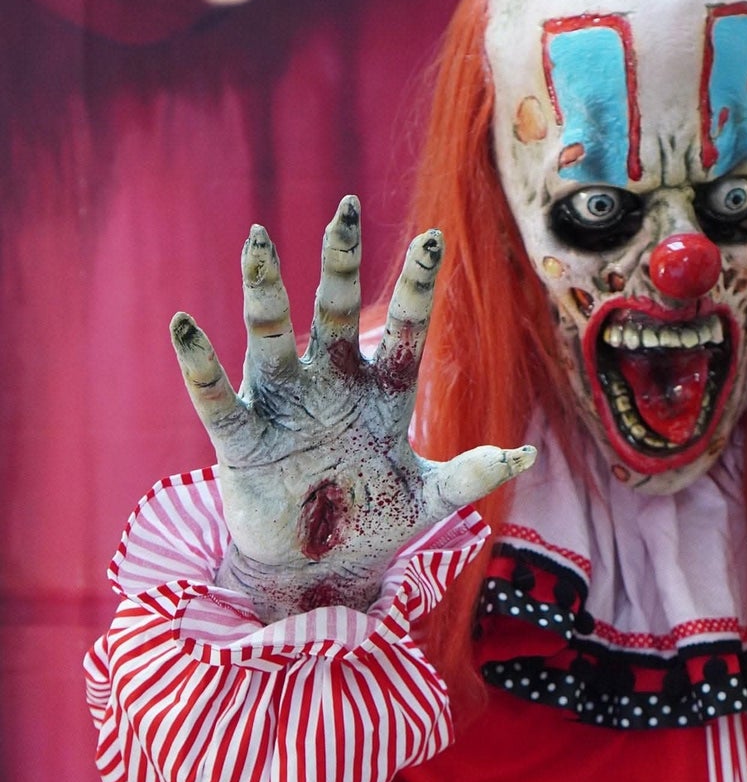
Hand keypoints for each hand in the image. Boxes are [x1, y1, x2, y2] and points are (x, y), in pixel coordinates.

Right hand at [169, 195, 535, 621]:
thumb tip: (526, 456)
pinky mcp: (243, 441)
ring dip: (265, 292)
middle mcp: (330, 385)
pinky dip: (201, 367)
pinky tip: (186, 327)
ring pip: (271, 337)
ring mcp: (283, 407)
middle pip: (336, 312)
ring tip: (257, 241)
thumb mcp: (430, 500)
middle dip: (341, 263)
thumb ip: (472, 474)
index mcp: (380, 393)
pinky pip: (218, 398)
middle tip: (347, 210)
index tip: (433, 239)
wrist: (323, 570)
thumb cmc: (375, 522)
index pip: (405, 330)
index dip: (416, 287)